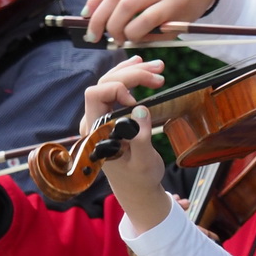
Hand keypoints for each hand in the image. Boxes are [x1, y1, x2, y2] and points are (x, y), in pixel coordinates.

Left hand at [84, 57, 169, 231]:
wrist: (137, 189)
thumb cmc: (140, 179)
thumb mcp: (144, 163)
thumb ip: (140, 138)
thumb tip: (141, 109)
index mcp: (95, 132)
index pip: (95, 95)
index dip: (116, 90)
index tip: (137, 102)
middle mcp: (94, 120)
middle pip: (106, 83)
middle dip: (132, 75)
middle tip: (160, 77)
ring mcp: (102, 116)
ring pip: (112, 81)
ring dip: (134, 72)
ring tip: (159, 68)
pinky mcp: (112, 115)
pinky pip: (117, 88)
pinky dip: (131, 75)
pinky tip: (143, 67)